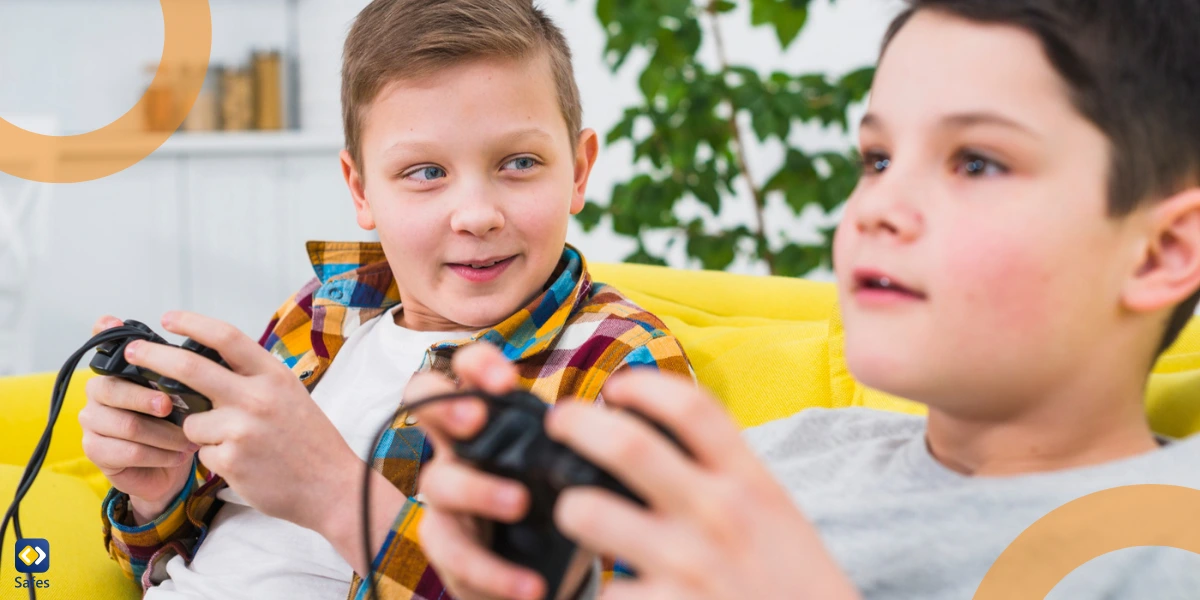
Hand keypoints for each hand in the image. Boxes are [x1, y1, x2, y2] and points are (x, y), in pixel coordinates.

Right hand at [79, 316, 197, 524]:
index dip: (115, 341)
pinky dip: (160, 455)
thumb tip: (195, 366)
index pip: (109, 349)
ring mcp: (91, 421)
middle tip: (172, 407)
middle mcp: (98, 391)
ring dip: (166, 435)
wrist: (167, 469)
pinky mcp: (94, 450)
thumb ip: (180, 378)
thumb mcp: (183, 398)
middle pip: (115, 390)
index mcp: (117, 370)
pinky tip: (177, 456)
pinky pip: (130, 452)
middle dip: (148, 399)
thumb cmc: (174, 425)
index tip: (124, 333)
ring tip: (189, 440)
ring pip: (129, 425)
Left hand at [121, 311, 405, 574]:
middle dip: (154, 357)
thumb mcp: (289, 395)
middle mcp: (257, 397)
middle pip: (190, 368)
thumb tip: (204, 365)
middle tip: (133, 352)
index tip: (169, 318)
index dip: (193, 323)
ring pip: (191, 422)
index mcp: (273, 375)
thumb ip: (251, 379)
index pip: (227, 337)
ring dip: (201, 433)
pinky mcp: (230, 461)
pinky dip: (215, 458)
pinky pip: (202, 454)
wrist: (332, 486)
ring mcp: (242, 430)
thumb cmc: (310, 441)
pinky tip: (243, 464)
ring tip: (237, 444)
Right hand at [409, 344, 594, 599]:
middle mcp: (461, 448)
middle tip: (477, 419)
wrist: (548, 571)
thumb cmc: (562, 501)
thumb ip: (601, 441)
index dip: (477, 365)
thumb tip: (652, 419)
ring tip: (520, 503)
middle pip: (425, 406)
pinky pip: (455, 557)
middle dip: (445, 405)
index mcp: (494, 419)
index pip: (468, 371)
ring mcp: (449, 498)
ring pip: (437, 481)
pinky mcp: (450, 550)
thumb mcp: (579, 466)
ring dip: (477, 488)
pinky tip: (529, 586)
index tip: (507, 379)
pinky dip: (494, 572)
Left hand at [546, 371, 861, 599]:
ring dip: (572, 507)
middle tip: (560, 422)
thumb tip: (663, 437)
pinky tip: (597, 583)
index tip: (617, 387)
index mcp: (752, 484)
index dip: (643, 385)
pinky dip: (592, 586)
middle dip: (578, 423)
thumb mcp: (777, 517)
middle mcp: (719, 515)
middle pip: (628, 444)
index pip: (692, 408)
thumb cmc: (792, 585)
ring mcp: (688, 566)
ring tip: (574, 510)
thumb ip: (727, 477)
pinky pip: (603, 590)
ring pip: (591, 512)